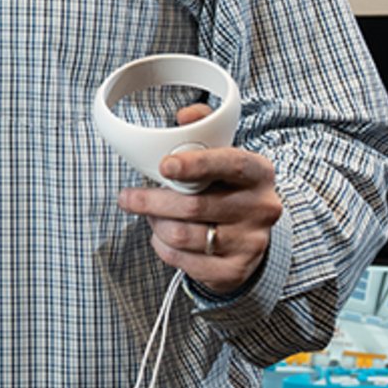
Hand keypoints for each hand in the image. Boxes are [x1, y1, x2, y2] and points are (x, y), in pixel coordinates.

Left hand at [118, 104, 282, 291]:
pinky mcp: (236, 271)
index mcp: (259, 172)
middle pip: (196, 206)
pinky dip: (163, 248)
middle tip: (127, 197)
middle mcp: (261, 208)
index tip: (165, 166)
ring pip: (185, 235)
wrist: (254, 232)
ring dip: (156, 224)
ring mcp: (251, 242)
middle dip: (152, 201)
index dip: (195, 165)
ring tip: (149, 215)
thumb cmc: (229, 187)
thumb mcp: (224, 153)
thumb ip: (204, 126)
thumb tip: (184, 116)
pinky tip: (161, 236)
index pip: (229, 164)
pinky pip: (185, 261)